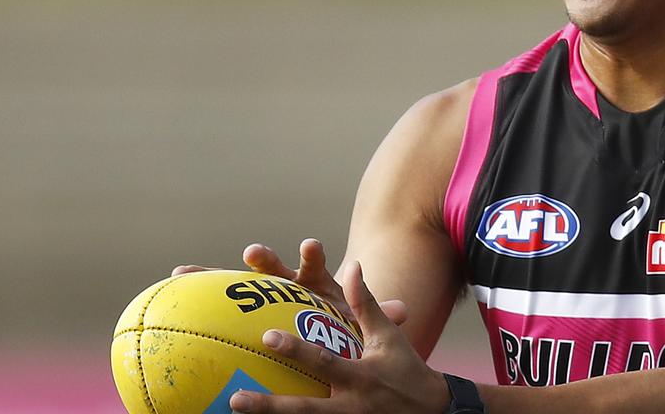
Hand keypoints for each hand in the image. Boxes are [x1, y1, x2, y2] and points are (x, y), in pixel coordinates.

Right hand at [171, 239, 408, 327]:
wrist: (322, 323)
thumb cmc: (341, 324)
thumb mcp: (360, 320)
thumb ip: (377, 313)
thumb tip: (406, 309)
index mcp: (317, 283)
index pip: (315, 265)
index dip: (312, 254)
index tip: (308, 243)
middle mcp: (287, 282)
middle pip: (275, 269)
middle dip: (265, 259)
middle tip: (252, 252)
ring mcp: (264, 293)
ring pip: (239, 281)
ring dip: (218, 275)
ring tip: (189, 271)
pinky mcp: (247, 305)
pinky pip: (217, 296)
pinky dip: (197, 286)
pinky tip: (173, 280)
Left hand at [229, 261, 449, 413]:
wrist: (429, 411)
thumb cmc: (405, 368)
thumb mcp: (387, 336)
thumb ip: (366, 303)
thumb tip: (353, 265)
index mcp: (361, 375)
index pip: (324, 361)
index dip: (296, 349)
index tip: (267, 337)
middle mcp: (350, 405)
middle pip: (304, 410)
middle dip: (269, 407)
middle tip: (235, 399)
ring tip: (235, 411)